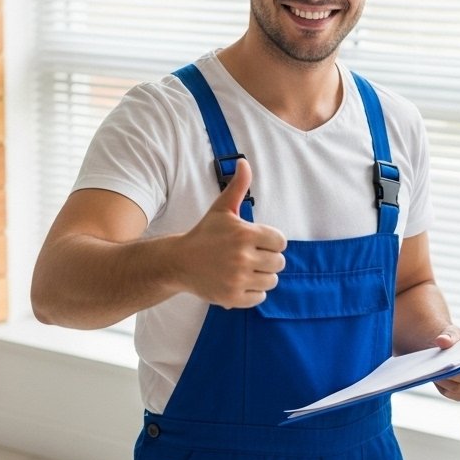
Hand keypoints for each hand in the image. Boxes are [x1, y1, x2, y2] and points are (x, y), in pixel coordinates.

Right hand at [176, 158, 286, 307]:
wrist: (179, 262)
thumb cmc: (205, 234)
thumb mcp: (222, 209)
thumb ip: (238, 187)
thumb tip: (244, 162)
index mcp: (245, 234)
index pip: (281, 242)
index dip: (271, 241)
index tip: (257, 242)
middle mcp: (243, 257)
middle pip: (279, 262)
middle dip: (268, 259)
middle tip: (251, 257)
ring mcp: (238, 279)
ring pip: (271, 280)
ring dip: (262, 276)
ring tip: (246, 270)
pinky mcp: (233, 297)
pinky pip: (260, 297)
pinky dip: (253, 292)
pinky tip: (240, 282)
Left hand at [432, 324, 459, 401]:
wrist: (452, 349)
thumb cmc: (458, 341)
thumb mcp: (453, 333)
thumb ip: (449, 336)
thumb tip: (442, 341)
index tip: (451, 364)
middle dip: (455, 376)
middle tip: (440, 371)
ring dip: (448, 385)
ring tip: (436, 376)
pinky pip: (458, 397)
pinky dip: (446, 391)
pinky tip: (438, 382)